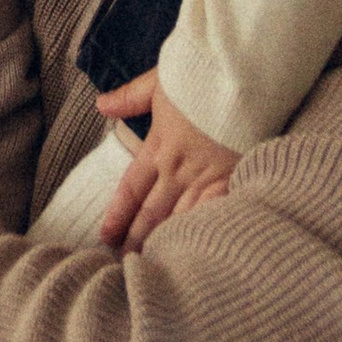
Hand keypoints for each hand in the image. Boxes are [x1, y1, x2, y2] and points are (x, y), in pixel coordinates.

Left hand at [96, 73, 239, 250]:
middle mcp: (179, 167)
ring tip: (154, 265)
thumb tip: (101, 105)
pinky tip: (197, 253)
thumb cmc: (200, 76)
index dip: (118, 214)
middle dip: (138, 237)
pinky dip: (204, 233)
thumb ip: (130, 97)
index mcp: (160, 145)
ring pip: (181, 218)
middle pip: (153, 211)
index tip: (106, 235)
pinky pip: (215, 214)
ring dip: (166, 242)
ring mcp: (207, 177)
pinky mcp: (234, 179)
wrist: (241, 77)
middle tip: (125, 263)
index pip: (132, 188)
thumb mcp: (159, 81)